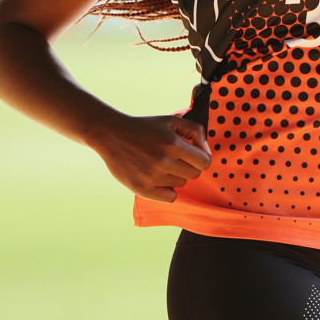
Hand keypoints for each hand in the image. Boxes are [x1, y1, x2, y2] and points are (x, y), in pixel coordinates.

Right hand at [88, 113, 210, 202]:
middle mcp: (164, 162)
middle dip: (188, 166)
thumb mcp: (171, 121)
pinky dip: (167, 190)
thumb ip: (195, 131)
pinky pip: (170, 198)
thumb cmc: (145, 127)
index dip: (200, 158)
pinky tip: (158, 178)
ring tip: (160, 164)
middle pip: (194, 175)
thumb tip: (207, 152)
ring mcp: (152, 177)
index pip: (204, 162)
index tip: (191, 154)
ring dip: (175, 176)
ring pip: (181, 184)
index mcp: (173, 144)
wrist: (111, 135)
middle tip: (174, 157)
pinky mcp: (142, 189)